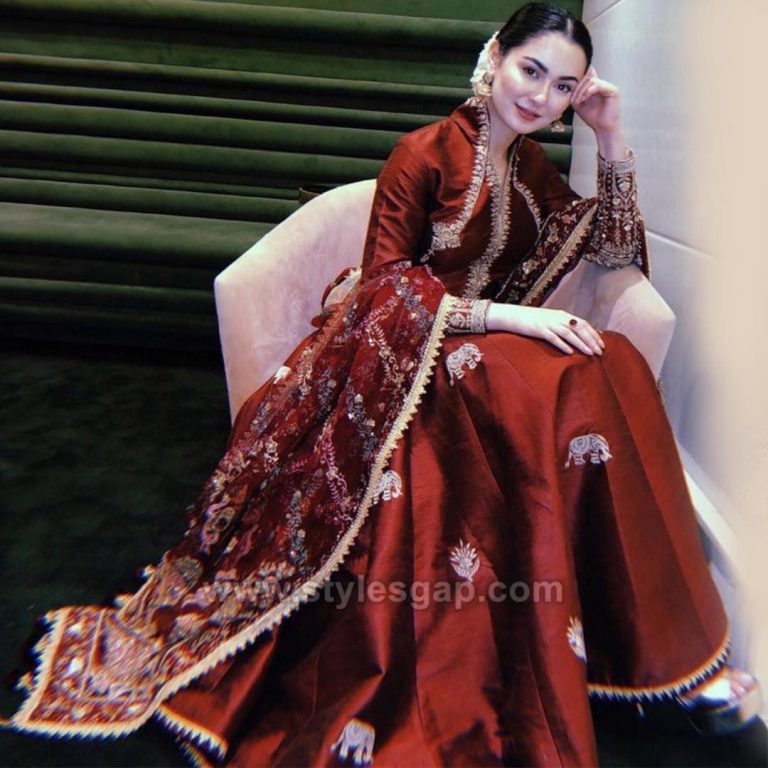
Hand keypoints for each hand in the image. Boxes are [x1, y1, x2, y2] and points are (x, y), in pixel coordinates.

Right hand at [485, 304, 604, 355]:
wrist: (513, 316)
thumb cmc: (532, 320)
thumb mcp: (550, 320)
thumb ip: (562, 325)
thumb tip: (575, 336)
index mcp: (562, 315)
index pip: (583, 323)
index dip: (593, 333)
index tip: (601, 343)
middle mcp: (558, 317)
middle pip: (579, 328)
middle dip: (591, 340)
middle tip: (600, 351)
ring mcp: (548, 323)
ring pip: (569, 333)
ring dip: (581, 343)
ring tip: (590, 353)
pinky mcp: (539, 330)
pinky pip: (553, 337)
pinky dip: (563, 345)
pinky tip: (570, 352)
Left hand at [570, 66, 621, 135]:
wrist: (603, 128)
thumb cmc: (593, 118)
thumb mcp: (579, 105)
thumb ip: (574, 94)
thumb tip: (568, 86)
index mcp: (595, 86)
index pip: (585, 75)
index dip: (576, 82)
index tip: (570, 93)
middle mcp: (602, 84)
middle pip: (587, 77)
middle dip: (577, 88)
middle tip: (573, 99)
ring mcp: (608, 86)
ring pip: (591, 80)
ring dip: (582, 91)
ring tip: (579, 101)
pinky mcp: (612, 91)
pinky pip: (598, 86)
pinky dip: (589, 91)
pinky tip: (584, 99)